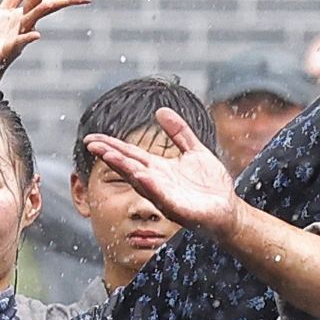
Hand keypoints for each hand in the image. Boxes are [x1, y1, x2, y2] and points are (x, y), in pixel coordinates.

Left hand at [0, 0, 89, 85]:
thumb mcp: (3, 13)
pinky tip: (36, 34)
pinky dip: (28, 38)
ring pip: (32, 20)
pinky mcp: (8, 49)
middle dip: (62, 1)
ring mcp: (18, 37)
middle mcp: (24, 25)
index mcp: (23, 15)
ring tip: (53, 2)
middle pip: (45, 9)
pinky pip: (20, 42)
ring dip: (42, 11)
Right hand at [86, 112, 237, 239]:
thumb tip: (161, 110)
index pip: (130, 155)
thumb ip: (179, 132)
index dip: (111, 146)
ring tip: (109, 156)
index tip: (91, 138)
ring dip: (125, 168)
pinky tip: (142, 175)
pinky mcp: (179, 210)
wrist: (229, 210)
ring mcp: (166, 196)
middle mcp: (157, 182)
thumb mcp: (195, 150)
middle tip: (91, 144)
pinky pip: (162, 197)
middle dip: (110, 155)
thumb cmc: (210, 185)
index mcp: (159, 168)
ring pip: (141, 181)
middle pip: (129, 166)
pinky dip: (151, 186)